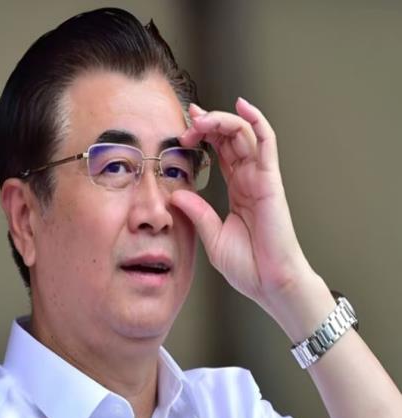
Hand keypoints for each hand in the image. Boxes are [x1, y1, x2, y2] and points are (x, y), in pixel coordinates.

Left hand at [171, 98, 316, 316]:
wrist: (270, 284)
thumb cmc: (247, 265)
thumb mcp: (212, 236)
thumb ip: (197, 212)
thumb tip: (174, 193)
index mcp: (238, 189)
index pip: (220, 152)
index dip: (204, 135)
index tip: (184, 127)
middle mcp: (250, 179)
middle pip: (230, 138)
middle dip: (208, 124)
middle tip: (187, 122)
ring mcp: (262, 178)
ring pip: (245, 135)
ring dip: (222, 120)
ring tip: (200, 118)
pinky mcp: (271, 181)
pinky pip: (267, 143)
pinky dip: (257, 121)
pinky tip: (242, 105)